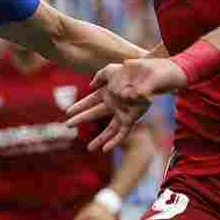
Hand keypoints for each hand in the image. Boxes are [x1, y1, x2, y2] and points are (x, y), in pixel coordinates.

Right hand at [65, 56, 184, 153]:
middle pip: (94, 114)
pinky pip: (122, 133)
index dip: (79, 107)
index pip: (90, 101)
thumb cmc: (134, 71)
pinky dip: (114, 141)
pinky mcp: (132, 119)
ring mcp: (123, 113)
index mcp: (108, 93)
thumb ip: (100, 76)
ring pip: (108, 130)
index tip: (67, 112)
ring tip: (89, 149)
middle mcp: (114, 104)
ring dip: (99, 139)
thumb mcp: (112, 70)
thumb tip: (90, 86)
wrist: (151, 75)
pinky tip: (105, 149)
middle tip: (67, 125)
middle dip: (81, 119)